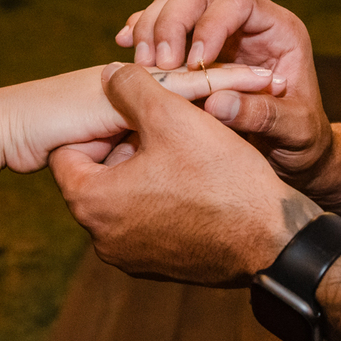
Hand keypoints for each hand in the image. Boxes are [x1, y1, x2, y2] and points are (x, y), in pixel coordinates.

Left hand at [49, 63, 320, 286]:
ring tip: (183, 149)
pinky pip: (147, 220)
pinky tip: (196, 179)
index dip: (100, 124)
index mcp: (92, 203)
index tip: (135, 113)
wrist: (273, 239)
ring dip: (145, 169)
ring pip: (124, 196)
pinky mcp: (158, 266)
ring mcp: (130, 257)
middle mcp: (101, 238)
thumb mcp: (173, 116)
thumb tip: (109, 74)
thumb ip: (131, 87)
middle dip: (125, 145)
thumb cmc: (222, 177)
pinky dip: (162, 196)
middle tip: (164, 127)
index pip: (67, 151)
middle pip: (96, 174)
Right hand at [116, 0, 333, 192]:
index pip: (238, 0)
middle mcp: (245, 23)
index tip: (195, 63)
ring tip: (142, 68)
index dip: (211, 23)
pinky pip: (160, 25)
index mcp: (278, 31)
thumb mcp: (296, 133)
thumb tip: (216, 103)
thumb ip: (263, 117)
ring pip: (173, 3)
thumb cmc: (303, 142)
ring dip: (150, 28)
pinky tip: (124, 47)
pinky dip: (140, 32)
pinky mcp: (191, 48)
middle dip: (171, 22)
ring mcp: (216, 32)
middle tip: (159, 65)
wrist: (294, 155)